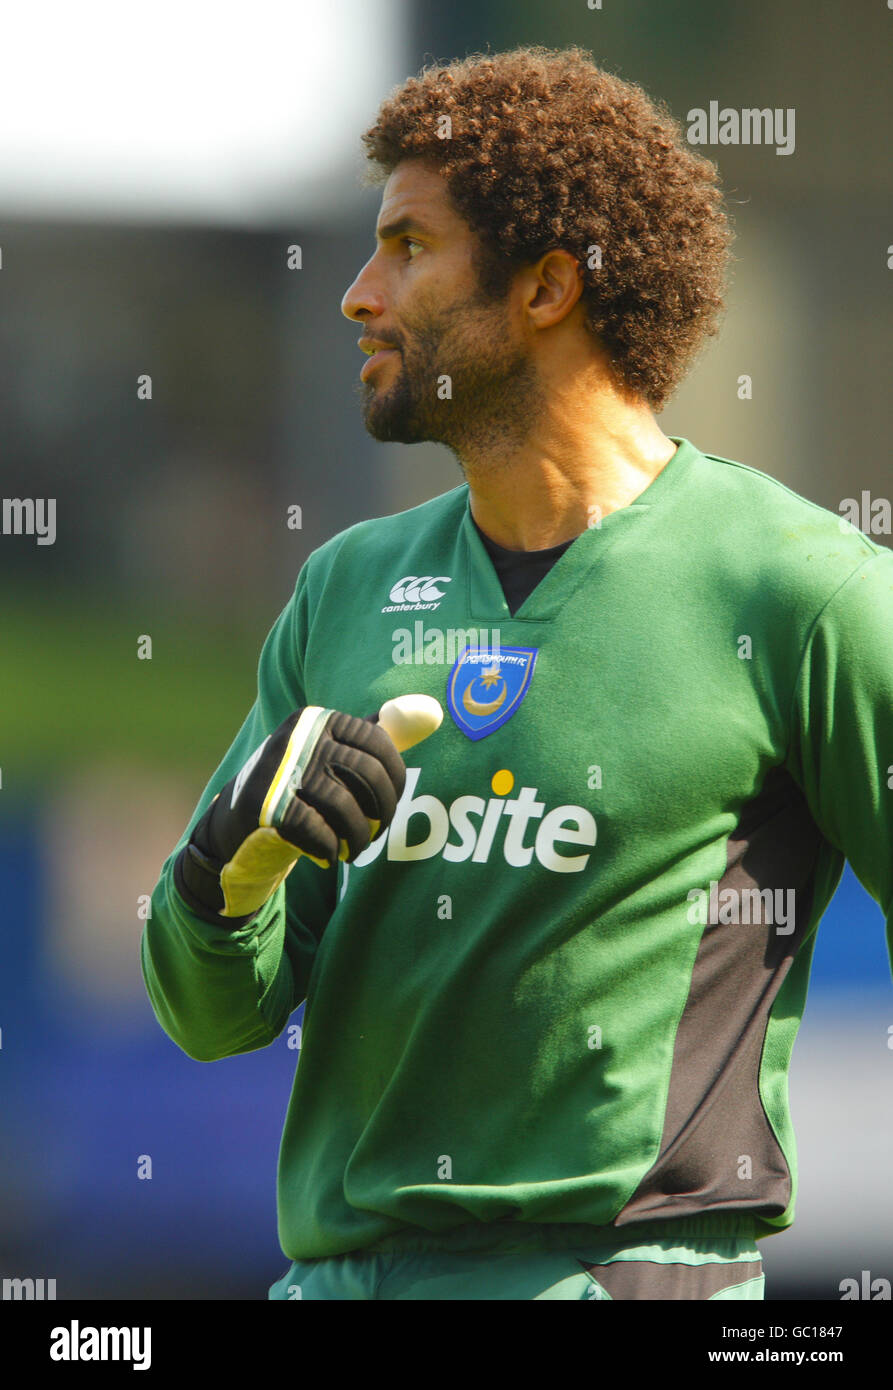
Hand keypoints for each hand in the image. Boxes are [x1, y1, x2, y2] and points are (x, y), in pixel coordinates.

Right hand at [174, 695, 441, 920]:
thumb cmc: (299, 790)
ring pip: (344, 807)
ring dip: (358, 837)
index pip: (379, 743)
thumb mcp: (336, 756)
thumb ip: (380, 735)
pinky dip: (330, 848)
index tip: (390, 806)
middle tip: (375, 833)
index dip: (396, 781)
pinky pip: (318, 831)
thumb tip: (433, 711)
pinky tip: (328, 854)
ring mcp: (278, 771)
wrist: (236, 829)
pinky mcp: (265, 807)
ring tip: (355, 849)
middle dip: (381, 812)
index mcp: (317, 719)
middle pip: (367, 775)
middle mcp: (296, 738)